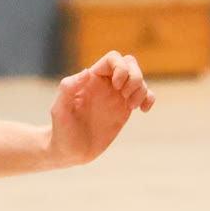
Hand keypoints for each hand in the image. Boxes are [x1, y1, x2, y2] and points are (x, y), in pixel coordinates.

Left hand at [47, 52, 153, 166]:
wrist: (71, 151)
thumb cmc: (62, 131)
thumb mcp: (59, 110)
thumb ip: (68, 88)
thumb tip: (87, 72)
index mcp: (91, 80)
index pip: (113, 59)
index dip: (121, 68)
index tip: (118, 87)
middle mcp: (106, 85)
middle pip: (130, 64)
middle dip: (135, 77)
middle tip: (126, 96)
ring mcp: (117, 96)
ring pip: (139, 79)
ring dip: (141, 90)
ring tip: (131, 107)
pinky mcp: (125, 109)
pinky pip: (145, 95)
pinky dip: (150, 99)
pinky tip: (143, 110)